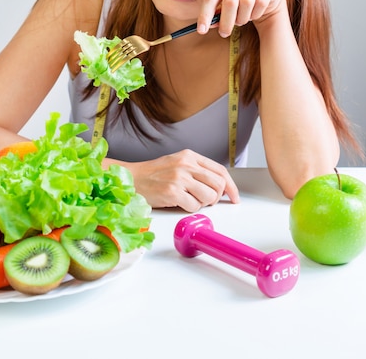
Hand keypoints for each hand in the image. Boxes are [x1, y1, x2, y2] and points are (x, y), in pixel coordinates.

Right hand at [121, 150, 239, 211]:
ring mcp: (179, 178)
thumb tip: (219, 186)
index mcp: (190, 156)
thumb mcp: (177, 164)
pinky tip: (179, 203)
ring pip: (209, 197)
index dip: (231, 186)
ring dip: (202, 204)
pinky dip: (190, 209)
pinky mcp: (173, 192)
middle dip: (216, 197)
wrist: (131, 179)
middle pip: (218, 184)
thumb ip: (197, 171)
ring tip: (189, 200)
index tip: (234, 197)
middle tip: (207, 202)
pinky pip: (194, 206)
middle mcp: (186, 165)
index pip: (220, 171)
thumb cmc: (153, 175)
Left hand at [197, 0, 282, 36]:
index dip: (205, 15)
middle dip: (226, 22)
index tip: (201, 31)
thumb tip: (208, 26)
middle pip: (229, 1)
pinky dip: (256, 14)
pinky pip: (260, 3)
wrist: (267, 2)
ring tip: (243, 20)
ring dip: (243, 18)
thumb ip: (218, 17)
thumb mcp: (228, 11)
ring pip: (247, 2)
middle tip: (224, 34)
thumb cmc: (242, 8)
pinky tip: (255, 14)